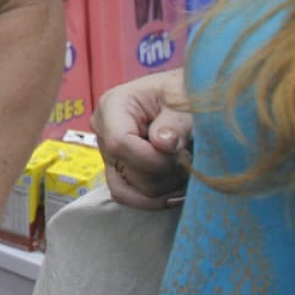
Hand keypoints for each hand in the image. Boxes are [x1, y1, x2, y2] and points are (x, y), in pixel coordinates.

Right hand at [97, 69, 192, 208]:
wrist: (190, 98)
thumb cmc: (186, 94)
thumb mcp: (185, 102)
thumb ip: (175, 122)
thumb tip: (163, 144)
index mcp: (113, 105)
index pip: (119, 143)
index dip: (153, 158)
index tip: (184, 156)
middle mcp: (103, 130)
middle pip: (127, 170)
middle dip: (166, 172)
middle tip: (191, 157)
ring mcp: (108, 153)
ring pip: (130, 189)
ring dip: (166, 186)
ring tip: (187, 169)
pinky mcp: (119, 170)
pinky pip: (128, 196)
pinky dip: (155, 200)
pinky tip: (178, 191)